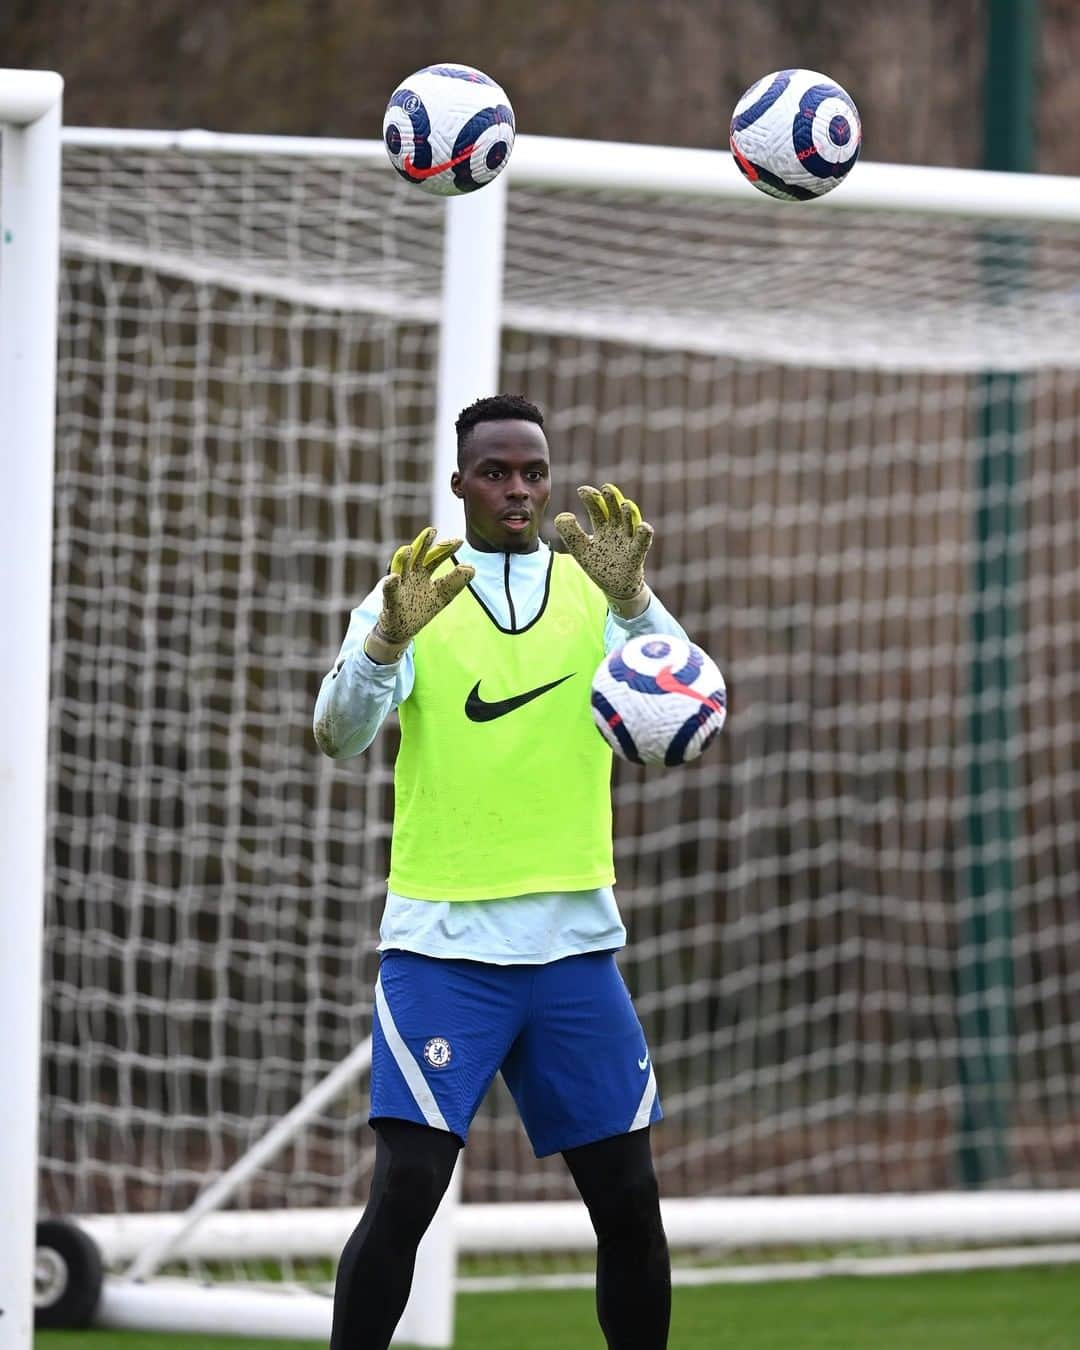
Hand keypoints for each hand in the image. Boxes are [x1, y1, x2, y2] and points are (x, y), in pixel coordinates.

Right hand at [365, 527, 474, 659]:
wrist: (400, 631)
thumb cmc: (420, 610)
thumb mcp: (442, 596)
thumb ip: (455, 582)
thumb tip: (472, 568)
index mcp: (423, 573)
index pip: (436, 558)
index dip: (446, 549)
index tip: (460, 541)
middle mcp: (410, 575)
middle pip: (417, 557)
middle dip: (424, 544)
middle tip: (432, 531)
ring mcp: (399, 586)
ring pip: (400, 569)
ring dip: (402, 559)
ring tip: (407, 549)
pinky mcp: (391, 601)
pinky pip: (389, 592)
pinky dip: (390, 584)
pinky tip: (393, 578)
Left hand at [554, 482, 653, 609]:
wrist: (614, 587)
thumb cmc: (599, 565)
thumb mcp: (579, 549)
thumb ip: (569, 533)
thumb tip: (562, 515)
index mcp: (603, 527)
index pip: (597, 508)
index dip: (591, 499)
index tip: (582, 491)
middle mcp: (617, 530)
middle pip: (615, 511)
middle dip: (612, 500)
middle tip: (606, 489)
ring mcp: (628, 541)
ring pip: (630, 523)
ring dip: (629, 513)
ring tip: (625, 504)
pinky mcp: (636, 554)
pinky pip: (643, 543)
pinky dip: (644, 534)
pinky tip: (644, 526)